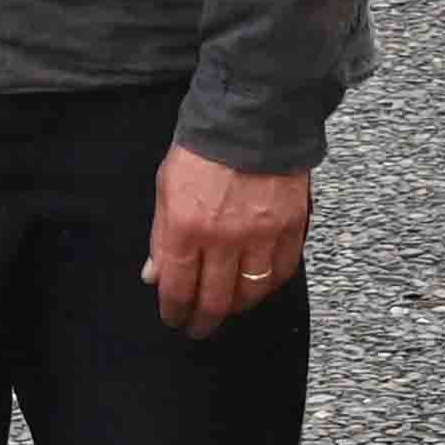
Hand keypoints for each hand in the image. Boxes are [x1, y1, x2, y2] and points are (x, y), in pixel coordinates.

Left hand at [141, 144, 311, 336]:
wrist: (252, 116)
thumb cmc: (203, 148)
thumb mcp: (166, 186)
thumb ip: (161, 235)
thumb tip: (154, 274)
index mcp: (185, 226)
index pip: (177, 287)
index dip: (174, 310)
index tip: (174, 318)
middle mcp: (223, 238)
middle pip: (213, 299)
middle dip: (203, 320)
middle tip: (198, 328)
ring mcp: (260, 236)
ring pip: (248, 293)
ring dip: (235, 308)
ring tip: (227, 310)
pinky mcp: (290, 229)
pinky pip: (280, 273)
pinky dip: (267, 287)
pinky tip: (257, 288)